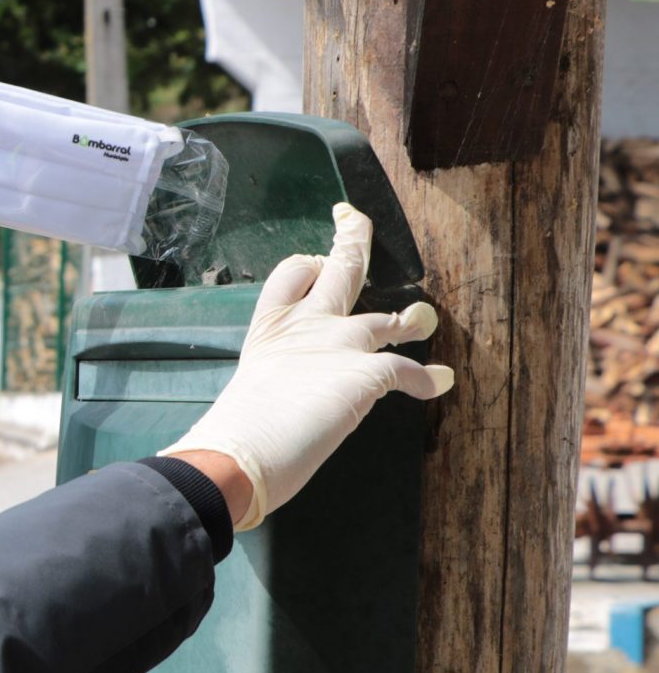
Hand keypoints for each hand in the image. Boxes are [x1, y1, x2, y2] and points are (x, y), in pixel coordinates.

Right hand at [159, 203, 454, 530]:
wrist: (242, 450)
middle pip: (340, 269)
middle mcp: (307, 326)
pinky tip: (438, 382)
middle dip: (352, 240)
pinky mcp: (366, 372)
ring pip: (385, 319)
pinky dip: (427, 378)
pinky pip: (407, 368)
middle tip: (354, 222)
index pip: (292, 273)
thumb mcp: (248, 392)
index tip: (316, 261)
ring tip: (420, 318)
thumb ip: (269, 387)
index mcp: (271, 328)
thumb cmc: (235, 432)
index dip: (307, 265)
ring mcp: (339, 344)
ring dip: (408, 319)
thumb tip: (258, 421)